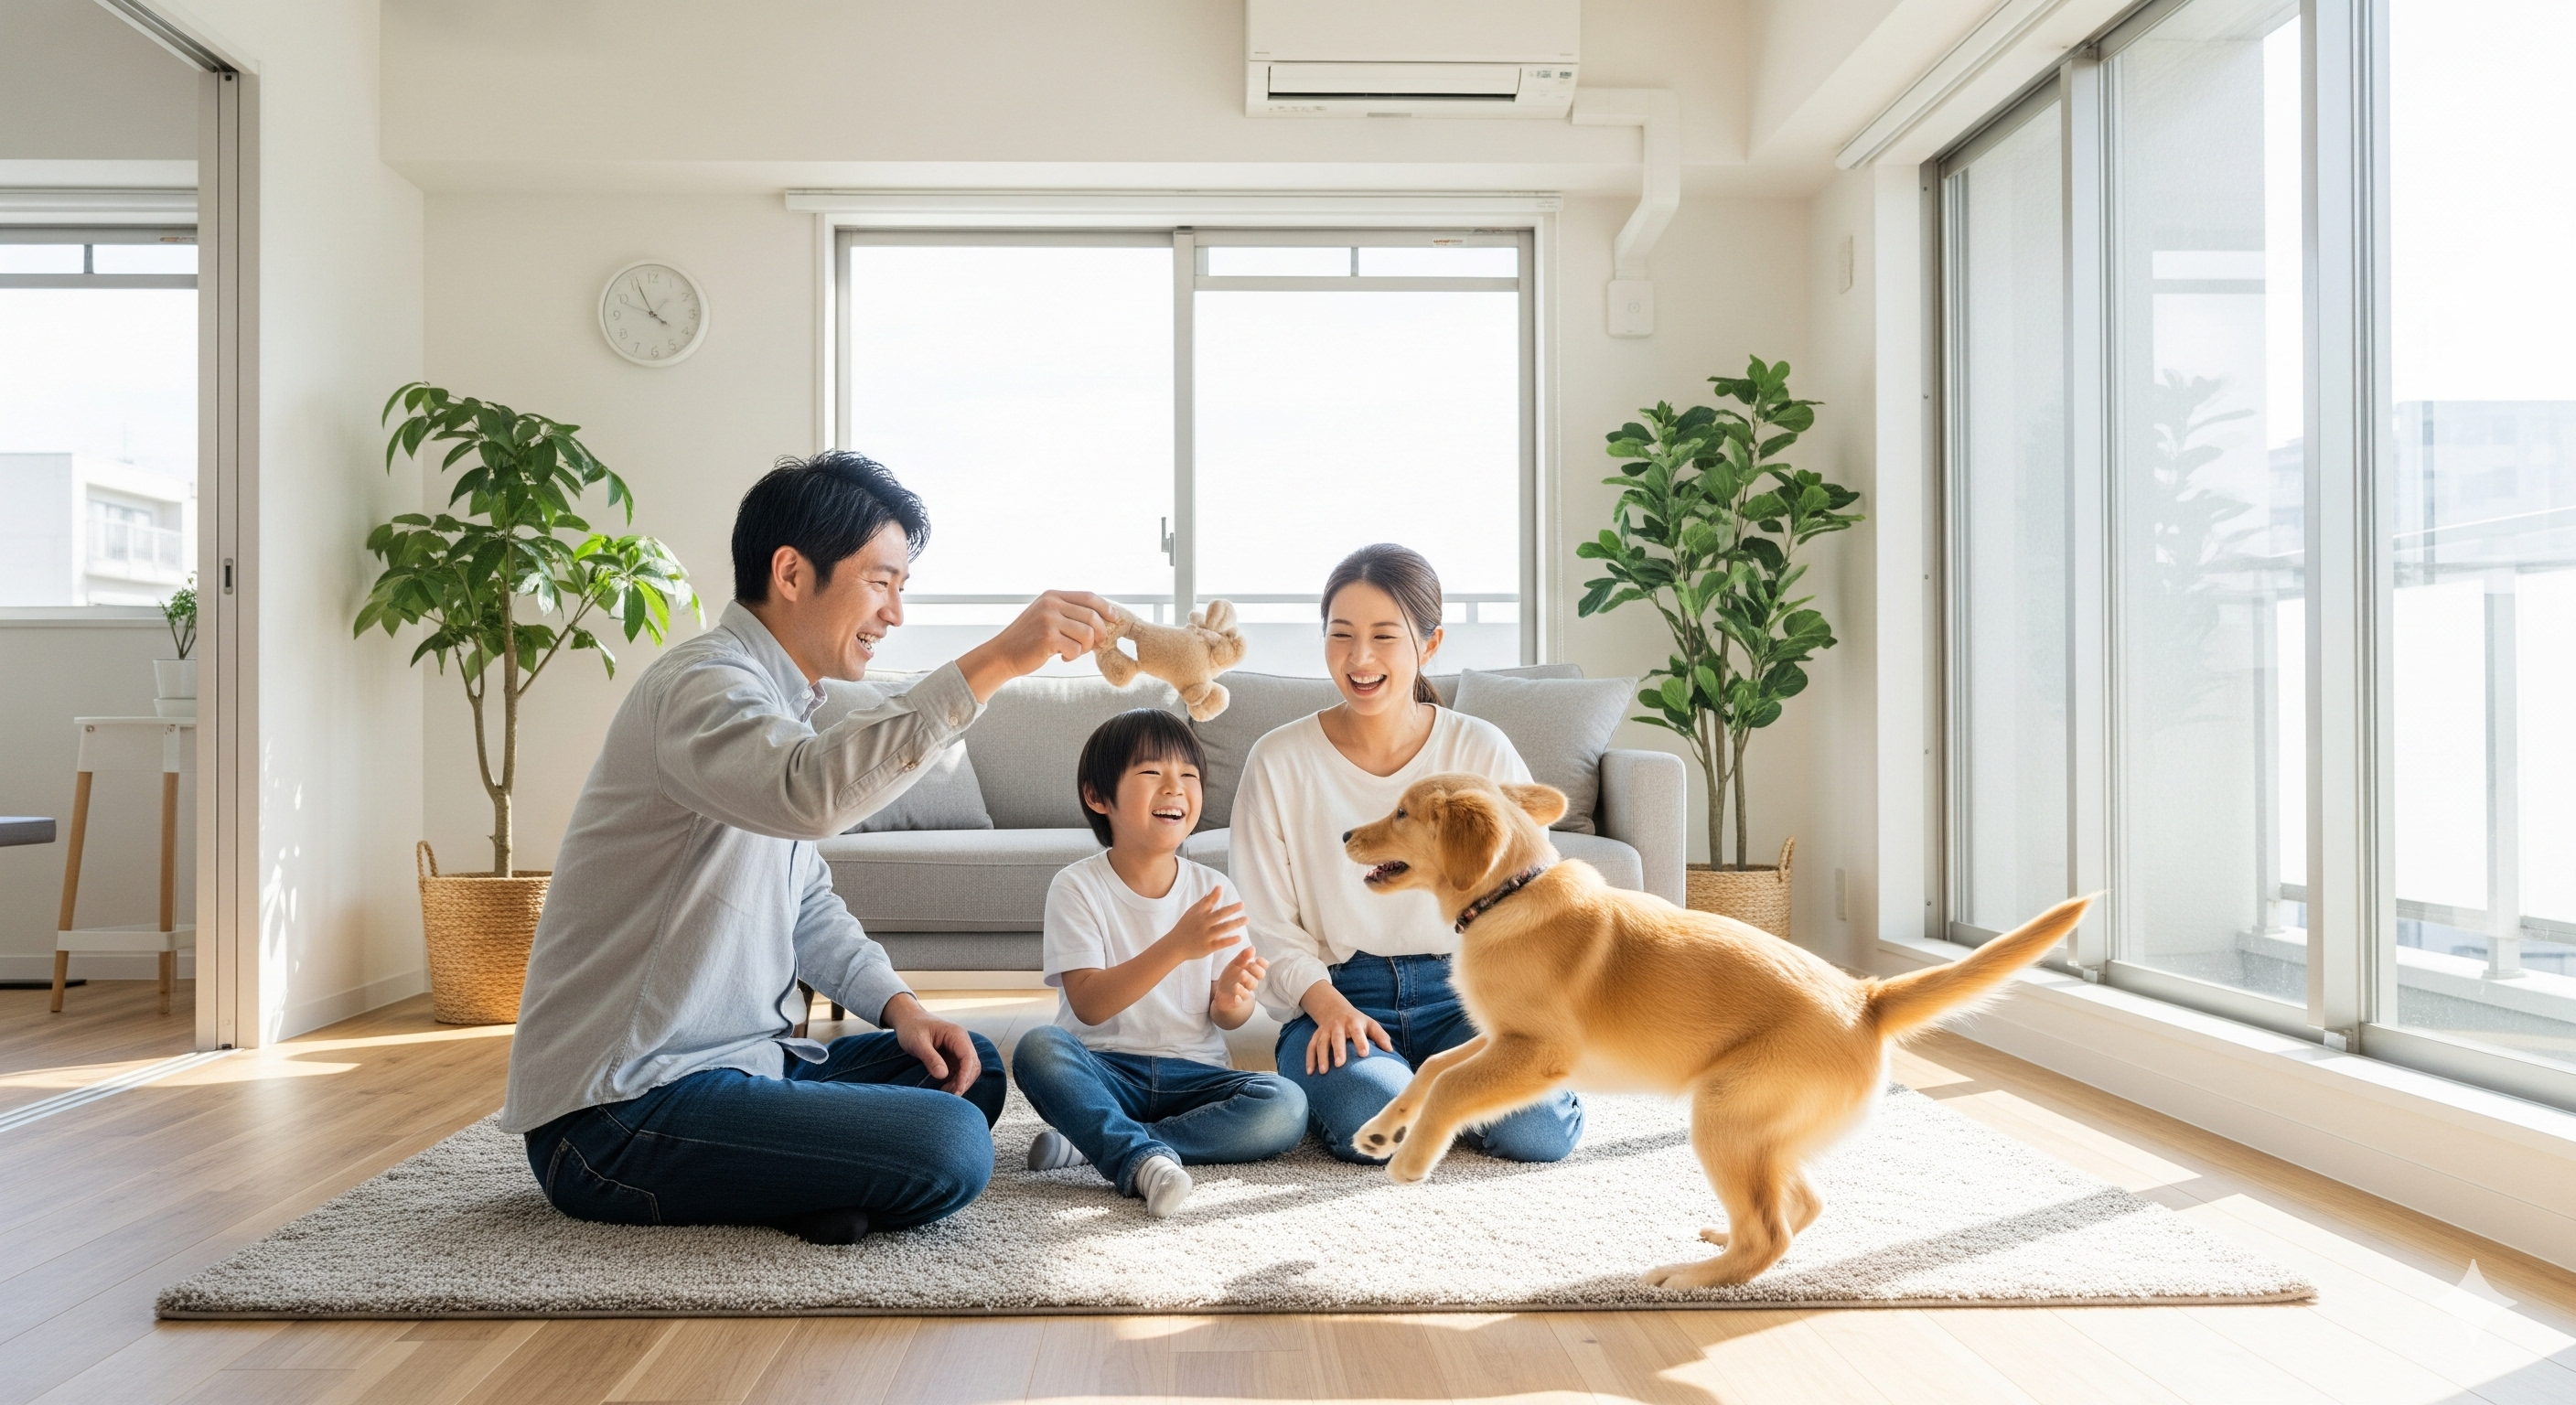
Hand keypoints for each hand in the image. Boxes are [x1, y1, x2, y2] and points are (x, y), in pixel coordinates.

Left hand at [881, 992, 980, 1094]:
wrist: (908, 1019)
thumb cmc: (912, 1028)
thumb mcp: (918, 1043)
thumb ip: (930, 1058)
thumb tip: (943, 1075)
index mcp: (956, 1035)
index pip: (968, 1057)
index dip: (965, 1075)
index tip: (957, 1091)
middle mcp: (962, 1042)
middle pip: (973, 1065)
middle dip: (964, 1081)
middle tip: (949, 1096)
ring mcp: (958, 1049)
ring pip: (969, 1069)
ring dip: (961, 1082)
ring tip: (946, 1094)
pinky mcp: (953, 1056)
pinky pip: (960, 1071)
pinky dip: (956, 1081)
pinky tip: (945, 1088)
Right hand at [958, 591, 1119, 699]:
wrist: (1002, 654)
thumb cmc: (1028, 639)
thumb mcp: (1046, 617)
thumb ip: (1069, 614)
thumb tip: (1102, 622)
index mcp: (1052, 596)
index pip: (1089, 597)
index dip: (1106, 608)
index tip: (1114, 619)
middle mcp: (1051, 604)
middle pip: (1092, 616)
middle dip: (1099, 633)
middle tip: (1095, 645)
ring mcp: (1049, 619)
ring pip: (1087, 633)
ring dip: (1085, 647)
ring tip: (1072, 651)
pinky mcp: (1048, 637)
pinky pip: (1076, 648)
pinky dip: (1073, 656)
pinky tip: (1061, 657)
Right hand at [1158, 890, 1247, 961]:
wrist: (1175, 946)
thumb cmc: (1185, 927)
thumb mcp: (1192, 912)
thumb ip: (1206, 901)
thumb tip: (1218, 888)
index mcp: (1199, 914)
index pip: (1208, 902)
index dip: (1215, 895)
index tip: (1222, 888)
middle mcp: (1202, 924)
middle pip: (1219, 915)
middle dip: (1232, 909)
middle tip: (1242, 905)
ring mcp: (1205, 936)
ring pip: (1222, 928)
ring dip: (1235, 923)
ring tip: (1246, 919)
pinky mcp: (1207, 947)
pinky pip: (1220, 943)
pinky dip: (1229, 940)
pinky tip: (1239, 938)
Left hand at [1210, 945, 1266, 1014]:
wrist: (1222, 991)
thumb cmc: (1232, 975)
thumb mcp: (1236, 963)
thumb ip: (1244, 956)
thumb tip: (1253, 948)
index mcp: (1250, 974)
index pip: (1261, 971)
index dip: (1261, 966)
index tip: (1258, 960)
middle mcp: (1248, 984)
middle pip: (1255, 982)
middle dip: (1250, 977)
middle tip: (1243, 971)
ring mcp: (1241, 994)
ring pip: (1246, 993)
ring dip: (1242, 989)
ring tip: (1236, 984)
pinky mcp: (1234, 1001)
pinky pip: (1238, 1002)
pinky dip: (1237, 1001)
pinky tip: (1235, 998)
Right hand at [1300, 985, 1392, 1074]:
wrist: (1335, 1010)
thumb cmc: (1357, 1022)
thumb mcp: (1370, 1024)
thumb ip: (1380, 1036)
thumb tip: (1390, 1051)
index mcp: (1353, 1023)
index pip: (1357, 1031)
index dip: (1360, 1041)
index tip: (1364, 1054)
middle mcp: (1337, 1026)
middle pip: (1337, 1037)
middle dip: (1338, 1050)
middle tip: (1340, 1064)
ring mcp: (1325, 1031)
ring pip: (1321, 1043)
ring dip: (1321, 1057)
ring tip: (1323, 1072)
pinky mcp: (1316, 1036)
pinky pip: (1310, 1047)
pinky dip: (1309, 1060)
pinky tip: (1310, 1073)